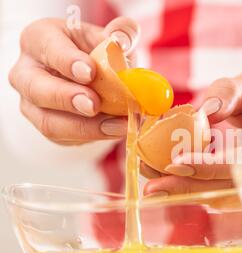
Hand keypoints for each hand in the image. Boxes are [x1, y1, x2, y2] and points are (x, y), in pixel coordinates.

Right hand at [8, 17, 139, 144]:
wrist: (91, 77)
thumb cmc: (95, 52)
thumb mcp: (108, 38)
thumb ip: (120, 34)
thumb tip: (122, 39)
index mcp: (40, 39)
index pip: (49, 48)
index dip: (68, 61)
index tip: (90, 72)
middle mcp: (27, 72)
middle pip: (37, 89)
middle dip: (68, 99)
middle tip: (95, 105)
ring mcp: (33, 103)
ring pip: (48, 121)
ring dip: (85, 127)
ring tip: (117, 126)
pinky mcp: (47, 125)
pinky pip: (65, 138)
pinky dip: (92, 136)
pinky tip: (115, 131)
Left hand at [143, 68, 241, 195]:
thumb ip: (229, 92)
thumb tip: (203, 112)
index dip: (211, 166)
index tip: (177, 162)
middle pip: (233, 187)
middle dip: (191, 187)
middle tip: (153, 186)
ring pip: (225, 197)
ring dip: (188, 192)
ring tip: (154, 183)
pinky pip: (224, 195)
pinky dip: (196, 190)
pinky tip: (170, 182)